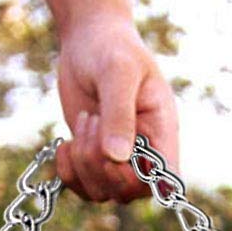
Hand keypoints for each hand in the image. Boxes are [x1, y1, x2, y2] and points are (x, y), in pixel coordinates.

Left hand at [54, 13, 178, 202]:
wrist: (90, 38)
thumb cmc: (112, 47)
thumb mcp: (118, 72)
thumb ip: (119, 113)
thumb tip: (116, 157)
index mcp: (163, 134)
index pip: (166, 180)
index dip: (143, 182)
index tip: (119, 157)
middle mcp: (144, 153)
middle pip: (129, 191)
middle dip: (101, 164)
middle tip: (91, 120)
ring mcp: (118, 159)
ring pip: (103, 192)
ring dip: (83, 163)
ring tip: (84, 120)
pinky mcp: (94, 158)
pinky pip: (82, 188)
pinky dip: (68, 172)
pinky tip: (64, 142)